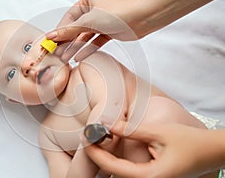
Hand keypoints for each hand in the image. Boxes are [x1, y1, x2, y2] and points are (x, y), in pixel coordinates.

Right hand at [46, 0, 138, 61]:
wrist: (141, 19)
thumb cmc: (118, 13)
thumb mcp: (88, 21)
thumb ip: (69, 30)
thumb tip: (52, 35)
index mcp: (86, 3)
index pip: (68, 19)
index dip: (59, 32)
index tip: (51, 43)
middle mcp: (92, 12)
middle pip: (75, 29)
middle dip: (66, 43)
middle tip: (57, 54)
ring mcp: (100, 23)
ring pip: (84, 37)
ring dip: (75, 48)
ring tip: (66, 59)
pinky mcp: (107, 33)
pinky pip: (94, 42)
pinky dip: (87, 50)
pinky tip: (79, 57)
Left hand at [83, 121, 222, 177]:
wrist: (211, 151)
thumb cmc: (190, 142)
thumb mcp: (159, 133)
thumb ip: (133, 130)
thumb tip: (109, 124)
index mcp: (150, 177)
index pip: (114, 167)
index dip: (97, 153)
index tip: (86, 139)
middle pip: (115, 171)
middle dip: (99, 156)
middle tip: (89, 138)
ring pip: (121, 172)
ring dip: (107, 157)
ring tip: (97, 140)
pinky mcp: (153, 176)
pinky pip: (130, 170)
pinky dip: (118, 159)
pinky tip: (112, 146)